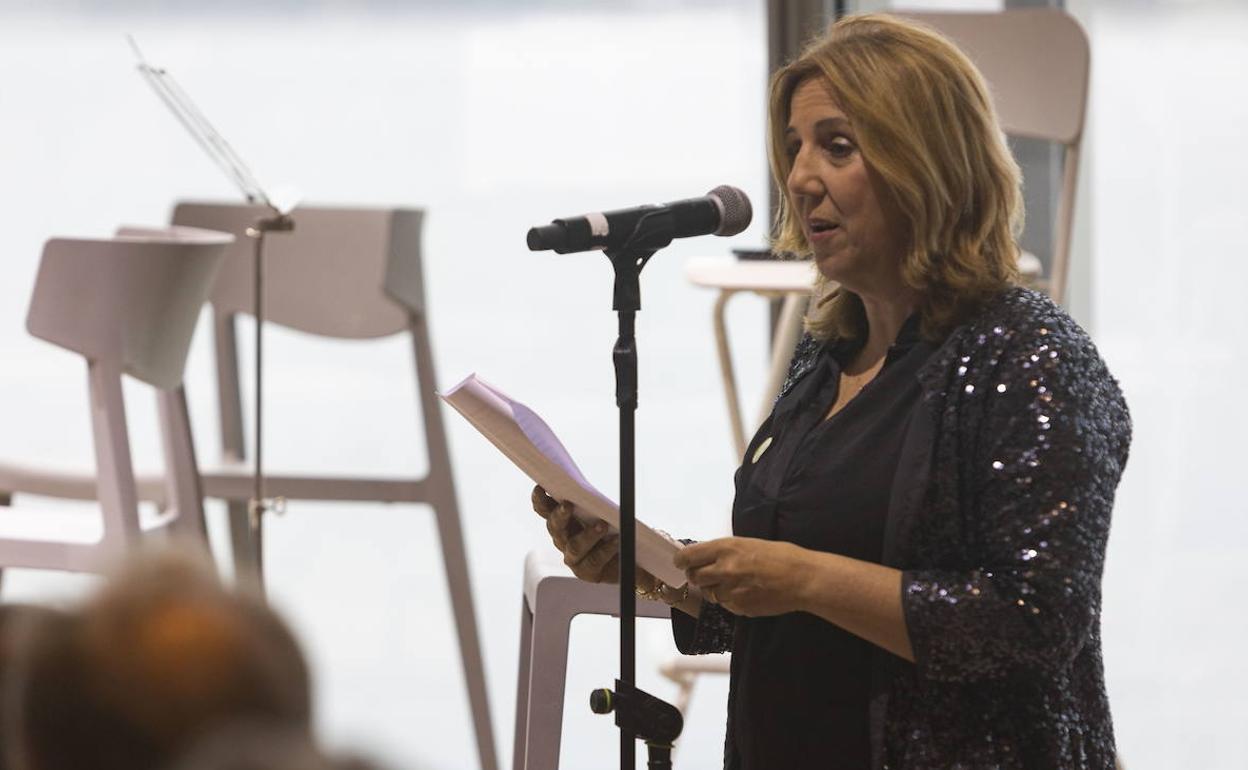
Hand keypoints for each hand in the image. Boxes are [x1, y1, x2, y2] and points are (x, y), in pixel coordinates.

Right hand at [531, 485, 620, 582]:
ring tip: (603, 525)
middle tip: (567, 505)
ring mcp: (572, 558)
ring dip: (588, 535)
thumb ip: (590, 503)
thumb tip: (591, 492)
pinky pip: (593, 560)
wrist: (627, 558)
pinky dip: (605, 549)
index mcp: (563, 521)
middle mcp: (563, 539)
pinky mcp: (586, 572)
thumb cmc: (613, 529)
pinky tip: (616, 541)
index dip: (540, 500)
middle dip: (559, 515)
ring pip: (574, 546)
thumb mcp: (601, 513)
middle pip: (555, 527)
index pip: (545, 510)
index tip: (540, 488)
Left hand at [674, 536, 810, 616]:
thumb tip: (707, 558)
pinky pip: (725, 605)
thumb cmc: (781, 556)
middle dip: (698, 575)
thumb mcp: (749, 544)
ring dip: (715, 589)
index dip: (682, 560)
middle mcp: (724, 569)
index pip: (688, 556)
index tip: (681, 562)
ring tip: (734, 583)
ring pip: (709, 593)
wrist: (802, 579)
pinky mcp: (739, 608)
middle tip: (707, 573)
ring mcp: (730, 591)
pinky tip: (746, 593)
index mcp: (726, 548)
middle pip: (694, 577)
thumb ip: (725, 552)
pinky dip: (730, 600)